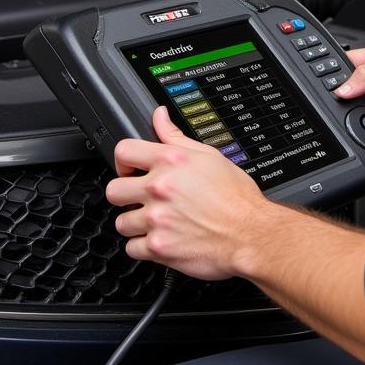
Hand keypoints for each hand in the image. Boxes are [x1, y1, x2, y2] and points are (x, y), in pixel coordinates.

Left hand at [105, 106, 270, 280]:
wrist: (250, 234)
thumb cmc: (236, 198)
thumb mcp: (209, 156)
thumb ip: (176, 136)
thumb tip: (159, 116)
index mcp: (170, 161)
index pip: (123, 151)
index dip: (124, 162)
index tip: (130, 170)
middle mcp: (159, 188)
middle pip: (114, 190)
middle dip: (126, 195)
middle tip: (140, 199)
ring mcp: (157, 219)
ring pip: (121, 222)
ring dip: (135, 224)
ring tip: (155, 221)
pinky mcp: (158, 247)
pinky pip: (132, 248)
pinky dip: (144, 247)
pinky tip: (160, 239)